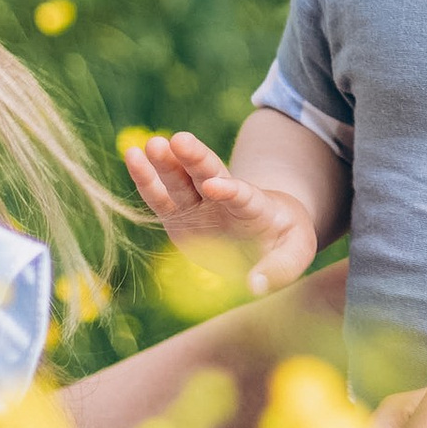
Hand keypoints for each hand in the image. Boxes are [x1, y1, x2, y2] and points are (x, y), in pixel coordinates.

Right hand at [125, 129, 317, 296]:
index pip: (241, 195)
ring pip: (181, 180)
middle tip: (178, 140)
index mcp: (255, 206)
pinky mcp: (179, 215)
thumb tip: (255, 287)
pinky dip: (146, 180)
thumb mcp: (294, 255)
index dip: (229, 190)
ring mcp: (199, 204)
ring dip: (167, 163)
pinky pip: (160, 198)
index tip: (214, 186)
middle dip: (194, 158)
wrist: (266, 233)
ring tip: (151, 145)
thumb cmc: (283, 242)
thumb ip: (278, 269)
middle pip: (209, 174)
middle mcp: (224, 198)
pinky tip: (132, 156)